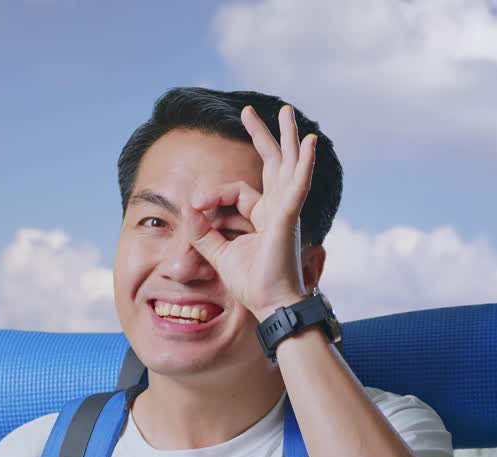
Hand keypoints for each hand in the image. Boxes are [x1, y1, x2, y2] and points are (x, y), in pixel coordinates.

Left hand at [189, 104, 316, 320]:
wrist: (271, 305)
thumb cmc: (252, 284)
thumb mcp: (218, 254)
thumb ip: (203, 232)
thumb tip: (187, 211)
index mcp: (263, 216)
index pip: (235, 192)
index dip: (211, 195)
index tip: (194, 207)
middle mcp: (277, 209)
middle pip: (271, 164)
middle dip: (261, 135)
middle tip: (250, 111)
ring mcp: (285, 211)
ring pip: (287, 165)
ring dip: (287, 137)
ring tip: (288, 111)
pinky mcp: (288, 218)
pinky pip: (297, 185)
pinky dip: (304, 163)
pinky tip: (309, 143)